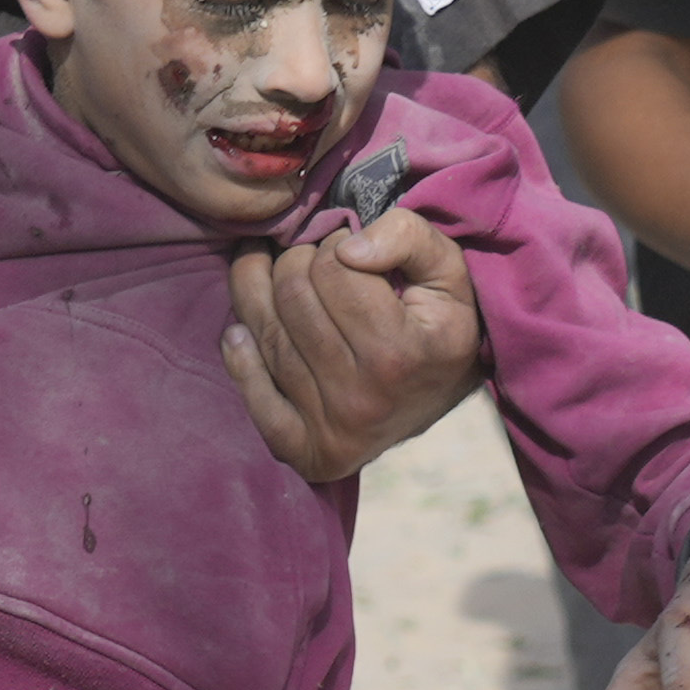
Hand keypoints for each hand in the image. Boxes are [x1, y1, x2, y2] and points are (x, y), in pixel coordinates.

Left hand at [222, 198, 488, 481]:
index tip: (342, 246)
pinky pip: (254, 396)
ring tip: (268, 271)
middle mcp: (363, 398)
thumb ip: (409, 238)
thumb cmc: (441, 324)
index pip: (333, 270)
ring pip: (267, 335)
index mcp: (401, 353)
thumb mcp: (449, 272)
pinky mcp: (307, 451)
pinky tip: (242, 331)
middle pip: (293, 298)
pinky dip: (239, 358)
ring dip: (256, 291)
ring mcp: (332, 430)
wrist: (445, 400)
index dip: (332, 244)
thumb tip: (348, 247)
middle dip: (294, 261)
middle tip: (308, 258)